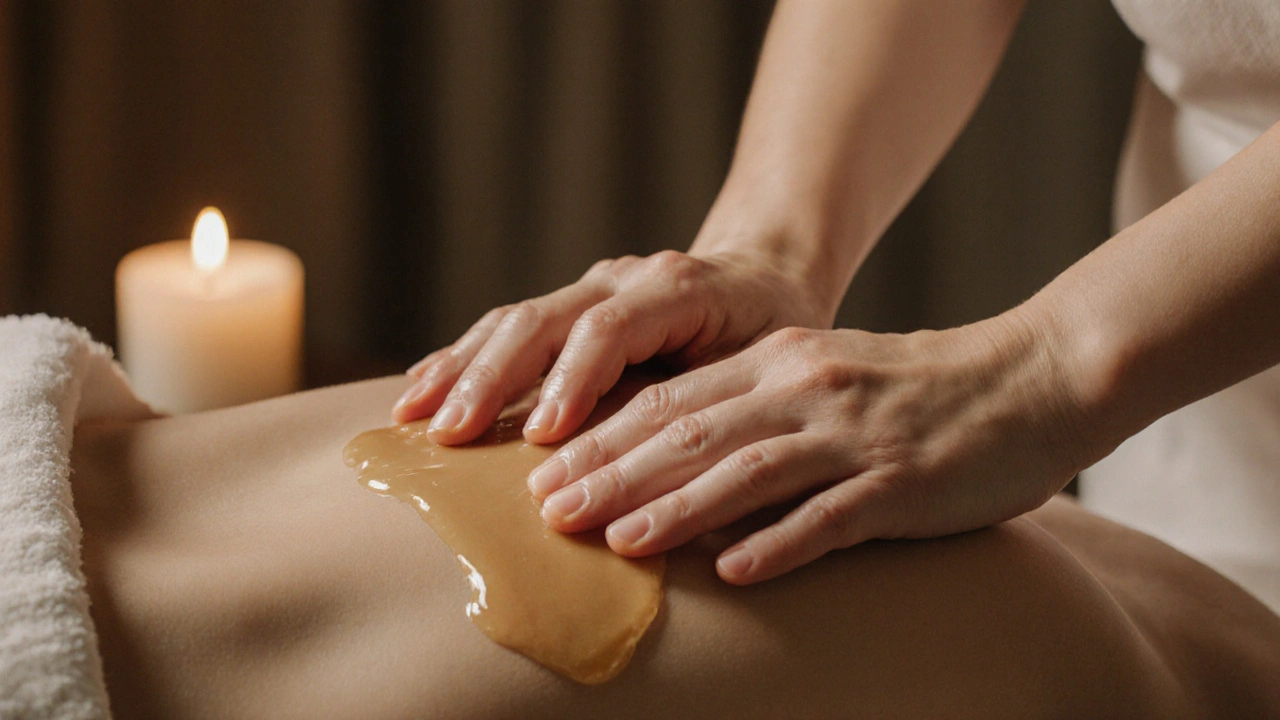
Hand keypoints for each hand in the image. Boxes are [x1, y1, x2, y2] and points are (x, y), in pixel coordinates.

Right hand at [393, 249, 831, 444]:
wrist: (765, 277)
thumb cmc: (772, 333)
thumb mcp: (766, 364)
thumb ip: (717, 400)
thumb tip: (671, 477)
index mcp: (678, 288)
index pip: (611, 329)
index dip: (572, 380)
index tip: (543, 436)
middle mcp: (624, 279)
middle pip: (544, 320)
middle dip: (492, 378)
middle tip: (452, 433)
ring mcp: (590, 289)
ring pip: (513, 320)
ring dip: (461, 368)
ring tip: (415, 415)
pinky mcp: (567, 307)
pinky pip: (505, 326)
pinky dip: (462, 357)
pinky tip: (422, 387)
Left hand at [528, 316, 1092, 583]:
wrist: (1034, 376)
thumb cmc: (921, 388)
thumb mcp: (827, 376)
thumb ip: (757, 406)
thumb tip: (675, 456)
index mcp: (783, 361)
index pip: (673, 401)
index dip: (602, 438)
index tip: (542, 473)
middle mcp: (808, 389)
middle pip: (691, 434)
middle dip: (612, 474)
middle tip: (548, 512)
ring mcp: (856, 435)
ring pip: (746, 472)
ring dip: (674, 507)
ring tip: (615, 542)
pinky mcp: (904, 481)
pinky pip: (831, 517)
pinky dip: (779, 543)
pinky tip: (734, 573)